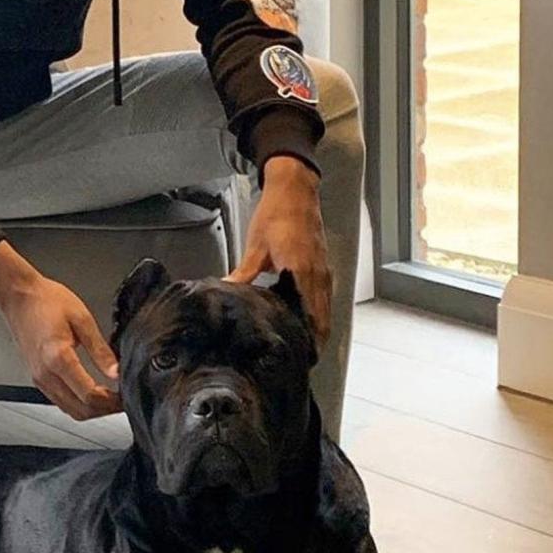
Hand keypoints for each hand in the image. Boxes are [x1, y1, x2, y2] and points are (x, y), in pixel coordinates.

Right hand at [0, 242, 120, 419]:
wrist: (19, 297)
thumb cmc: (46, 301)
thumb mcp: (82, 319)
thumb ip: (100, 349)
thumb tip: (117, 372)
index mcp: (57, 357)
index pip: (88, 395)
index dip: (111, 402)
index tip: (126, 396)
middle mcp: (45, 374)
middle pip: (80, 409)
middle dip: (104, 410)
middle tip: (122, 400)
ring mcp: (39, 378)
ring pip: (70, 410)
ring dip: (92, 410)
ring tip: (110, 398)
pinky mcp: (37, 378)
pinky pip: (60, 401)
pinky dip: (78, 404)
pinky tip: (91, 393)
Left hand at [225, 155, 330, 347]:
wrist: (295, 189)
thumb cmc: (275, 214)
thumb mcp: (255, 246)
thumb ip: (244, 273)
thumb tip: (226, 290)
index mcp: (302, 271)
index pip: (311, 315)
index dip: (308, 339)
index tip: (303, 358)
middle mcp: (318, 274)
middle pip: (322, 318)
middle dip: (315, 341)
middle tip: (304, 363)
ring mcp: (323, 269)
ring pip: (325, 309)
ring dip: (318, 329)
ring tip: (307, 350)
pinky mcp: (322, 265)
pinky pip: (324, 296)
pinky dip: (319, 313)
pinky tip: (307, 322)